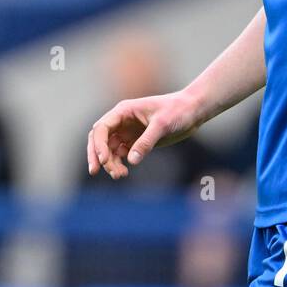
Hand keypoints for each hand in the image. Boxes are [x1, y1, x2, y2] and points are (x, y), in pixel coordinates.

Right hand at [87, 89, 201, 179]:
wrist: (192, 111)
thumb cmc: (178, 111)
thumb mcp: (163, 124)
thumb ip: (147, 141)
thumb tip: (131, 160)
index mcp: (124, 111)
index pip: (102, 128)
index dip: (98, 144)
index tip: (103, 160)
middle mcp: (122, 121)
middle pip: (99, 139)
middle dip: (95, 155)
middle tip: (94, 171)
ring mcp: (127, 131)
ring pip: (108, 149)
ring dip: (109, 163)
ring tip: (119, 175)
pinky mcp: (135, 141)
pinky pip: (119, 154)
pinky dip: (118, 164)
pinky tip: (124, 172)